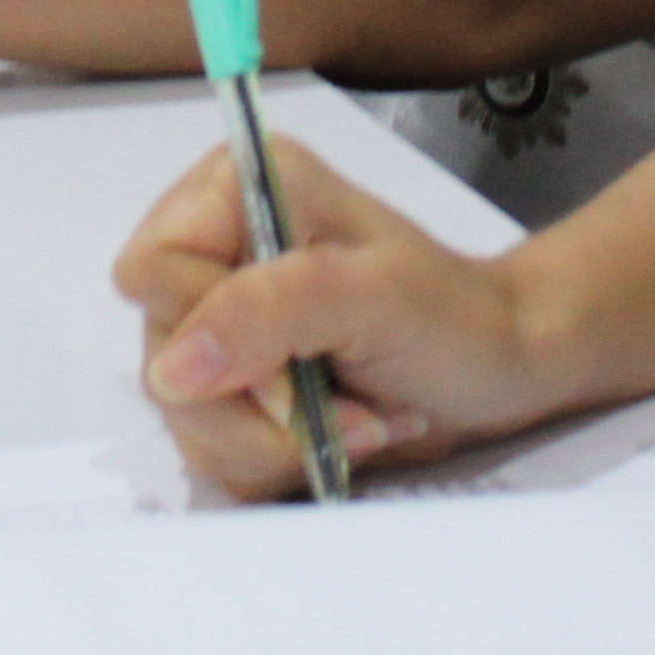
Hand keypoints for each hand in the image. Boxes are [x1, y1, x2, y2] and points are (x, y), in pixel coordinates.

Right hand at [112, 141, 561, 497]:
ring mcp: (221, 330)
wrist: (504, 370)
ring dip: (277, 440)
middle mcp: (213, 254)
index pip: (150, 271)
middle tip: (345, 402)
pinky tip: (338, 437)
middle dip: (257, 404)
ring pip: (187, 417)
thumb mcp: (371, 295)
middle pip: (162, 359)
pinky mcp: (236, 392)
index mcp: (233, 192)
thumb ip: (267, 312)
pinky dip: (278, 462)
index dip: (207, 329)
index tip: (291, 354)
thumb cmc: (454, 315)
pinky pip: (213, 452)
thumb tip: (173, 370)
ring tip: (359, 420)